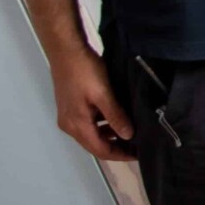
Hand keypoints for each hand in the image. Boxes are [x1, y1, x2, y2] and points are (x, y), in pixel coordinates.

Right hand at [50, 43, 136, 160]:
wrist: (65, 50)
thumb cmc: (83, 69)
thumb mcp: (103, 93)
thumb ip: (115, 116)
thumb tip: (128, 135)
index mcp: (77, 125)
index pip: (101, 150)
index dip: (120, 154)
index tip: (138, 154)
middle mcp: (69, 125)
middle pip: (95, 145)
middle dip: (116, 147)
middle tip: (137, 145)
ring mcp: (68, 116)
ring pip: (91, 134)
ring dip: (110, 136)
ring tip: (130, 132)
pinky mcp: (70, 107)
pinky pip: (88, 123)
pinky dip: (102, 125)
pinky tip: (116, 118)